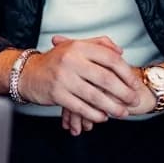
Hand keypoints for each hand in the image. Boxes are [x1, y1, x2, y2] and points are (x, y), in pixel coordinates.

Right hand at [20, 35, 143, 123]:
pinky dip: (94, 114)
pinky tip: (102, 117)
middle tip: (133, 101)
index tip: (134, 83)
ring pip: (95, 96)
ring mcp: (63, 78)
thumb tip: (120, 51)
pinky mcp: (56, 94)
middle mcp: (70, 60)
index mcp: (78, 47)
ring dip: (112, 107)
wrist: (28, 73)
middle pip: (105, 78)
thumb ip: (99, 45)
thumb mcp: (75, 46)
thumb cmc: (56, 60)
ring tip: (122, 112)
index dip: (126, 72)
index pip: (110, 59)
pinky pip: (81, 107)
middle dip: (123, 92)